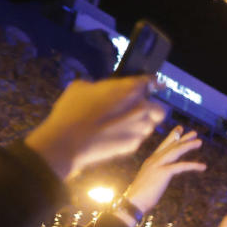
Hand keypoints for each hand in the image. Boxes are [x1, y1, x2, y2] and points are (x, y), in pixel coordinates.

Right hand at [24, 77, 164, 179]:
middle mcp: (141, 108)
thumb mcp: (81, 87)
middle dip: (150, 108)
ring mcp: (140, 128)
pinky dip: (131, 135)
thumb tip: (101, 89)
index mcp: (130, 89)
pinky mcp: (135, 144)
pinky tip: (115, 134)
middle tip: (136, 108)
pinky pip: (138, 137)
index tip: (152, 84)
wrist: (68, 141)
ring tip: (122, 122)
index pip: (150, 82)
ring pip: (151, 125)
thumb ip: (100, 86)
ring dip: (142, 122)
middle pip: (159, 108)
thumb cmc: (73, 111)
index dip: (151, 83)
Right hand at [119, 126, 205, 221]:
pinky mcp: (163, 172)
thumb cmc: (141, 195)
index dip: (172, 137)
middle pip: (170, 145)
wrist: (133, 202)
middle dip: (182, 138)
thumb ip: (157, 173)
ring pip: (175, 151)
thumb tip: (165, 173)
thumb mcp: (150, 180)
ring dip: (188, 145)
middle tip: (194, 133)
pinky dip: (193, 165)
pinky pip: (181, 166)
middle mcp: (153, 160)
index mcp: (150, 161)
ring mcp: (158, 165)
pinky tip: (203, 166)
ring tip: (199, 142)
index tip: (179, 130)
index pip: (163, 146)